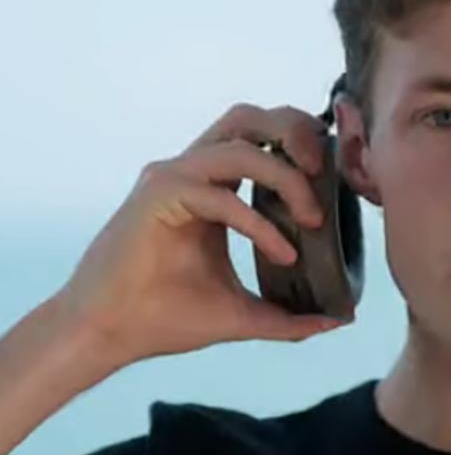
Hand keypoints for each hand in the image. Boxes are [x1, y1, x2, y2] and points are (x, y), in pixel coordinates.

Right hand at [54, 103, 346, 367]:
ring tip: (313, 216)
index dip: (302, 143)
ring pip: (239, 144)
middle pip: (250, 117)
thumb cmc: (166, 317)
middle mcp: (193, 171)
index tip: (336, 179)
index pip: (262, 138)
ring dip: (285, 175)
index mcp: (214, 185)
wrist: (107, 336)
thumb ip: (291, 314)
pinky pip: (221, 195)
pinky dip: (258, 222)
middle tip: (325, 172)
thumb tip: (339, 320)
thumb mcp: (244, 313)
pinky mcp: (158, 196)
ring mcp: (173, 178)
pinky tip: (283, 253)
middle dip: (295, 131)